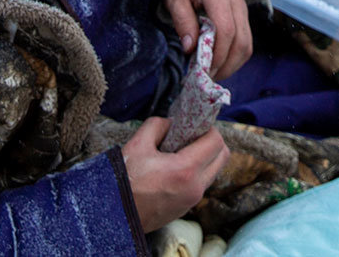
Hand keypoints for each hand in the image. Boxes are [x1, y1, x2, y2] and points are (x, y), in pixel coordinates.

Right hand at [120, 118, 227, 232]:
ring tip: (181, 152)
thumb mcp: (137, 145)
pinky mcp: (186, 209)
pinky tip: (175, 168)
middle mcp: (195, 188)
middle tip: (192, 136)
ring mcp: (192, 200)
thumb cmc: (124, 181)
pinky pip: (201, 185)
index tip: (195, 125)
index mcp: (186, 170)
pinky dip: (196, 173)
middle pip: (222, 157)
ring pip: (213, 172)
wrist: (115, 216)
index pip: (216, 142)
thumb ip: (158, 126)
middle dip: (212, 142)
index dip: (209, 128)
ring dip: (205, 158)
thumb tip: (172, 123)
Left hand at [164, 0, 251, 79]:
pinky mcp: (243, 13)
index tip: (205, 69)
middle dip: (227, 64)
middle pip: (241, 40)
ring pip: (248, 42)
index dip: (218, 53)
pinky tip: (220, 62)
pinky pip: (246, 39)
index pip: (226, 29)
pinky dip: (235, 55)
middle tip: (209, 78)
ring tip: (215, 73)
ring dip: (233, 63)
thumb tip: (190, 49)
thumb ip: (183, 22)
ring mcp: (242, 5)